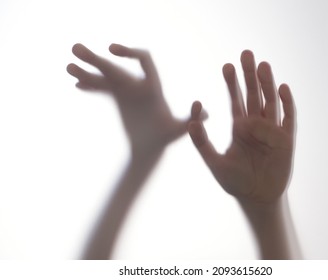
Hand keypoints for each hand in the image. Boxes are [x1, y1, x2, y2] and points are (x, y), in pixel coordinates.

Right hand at [67, 43, 196, 157]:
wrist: (152, 148)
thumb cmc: (166, 139)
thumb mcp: (178, 131)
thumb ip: (191, 120)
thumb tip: (207, 113)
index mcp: (152, 87)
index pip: (144, 61)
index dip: (129, 52)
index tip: (111, 50)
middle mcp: (139, 85)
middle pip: (117, 67)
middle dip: (97, 59)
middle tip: (76, 49)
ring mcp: (128, 92)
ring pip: (106, 76)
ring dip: (88, 70)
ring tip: (68, 67)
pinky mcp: (119, 99)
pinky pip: (103, 89)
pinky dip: (91, 85)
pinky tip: (77, 83)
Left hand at [188, 50, 295, 203]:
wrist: (256, 198)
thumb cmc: (235, 182)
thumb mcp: (214, 162)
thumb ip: (202, 143)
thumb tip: (192, 121)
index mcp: (240, 127)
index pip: (236, 100)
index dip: (232, 83)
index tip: (227, 66)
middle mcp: (256, 125)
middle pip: (253, 95)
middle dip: (249, 76)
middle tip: (246, 54)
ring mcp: (272, 131)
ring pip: (270, 102)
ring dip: (267, 84)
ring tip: (263, 64)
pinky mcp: (286, 141)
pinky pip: (287, 119)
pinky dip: (286, 104)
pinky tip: (282, 88)